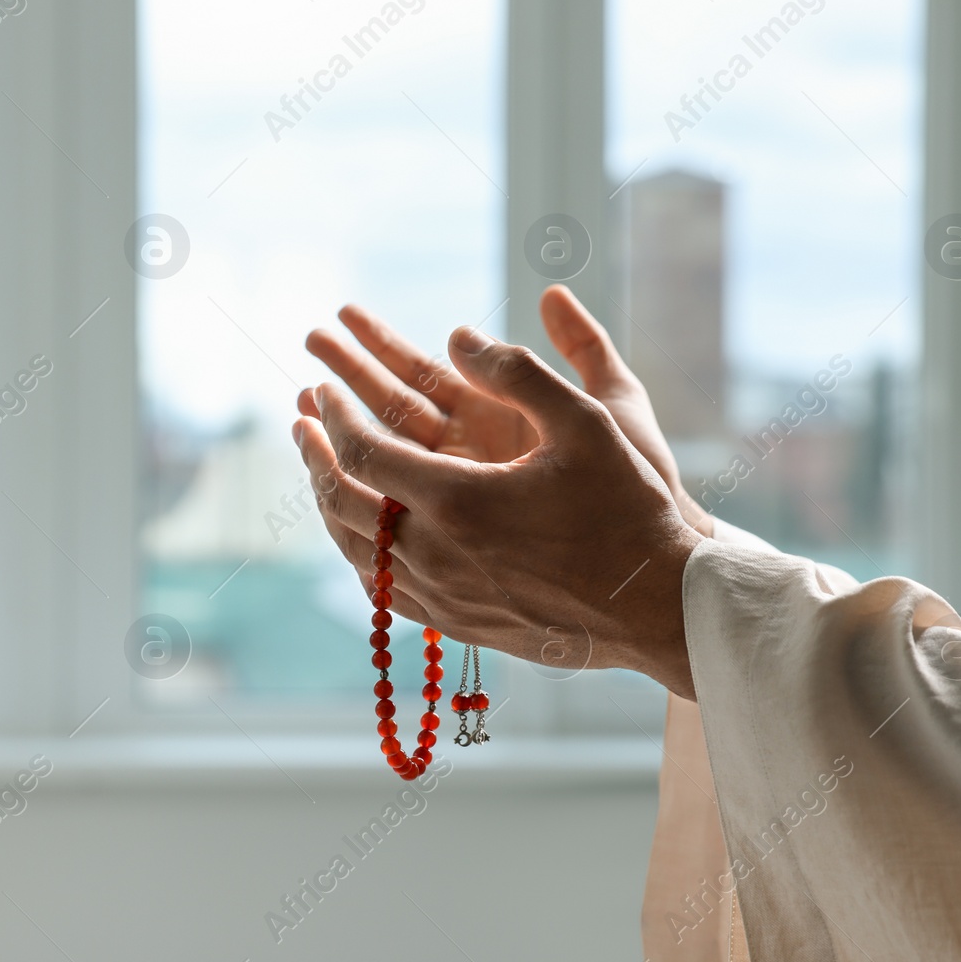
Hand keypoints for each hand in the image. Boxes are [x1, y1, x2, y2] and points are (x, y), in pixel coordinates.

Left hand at [293, 325, 702, 698]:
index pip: (364, 453)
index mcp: (459, 502)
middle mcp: (437, 557)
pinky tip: (366, 536)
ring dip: (330, 505)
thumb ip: (521, 371)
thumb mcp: (590, 422)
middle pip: (343, 504)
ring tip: (322, 472)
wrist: (659, 608)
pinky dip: (361, 555)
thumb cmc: (631, 510)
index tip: (321, 387)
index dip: (335, 417)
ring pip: (357, 554)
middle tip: (301, 422)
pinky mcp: (459, 626)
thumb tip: (458, 335)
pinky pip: (385, 592)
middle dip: (316, 457)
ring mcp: (444, 598)